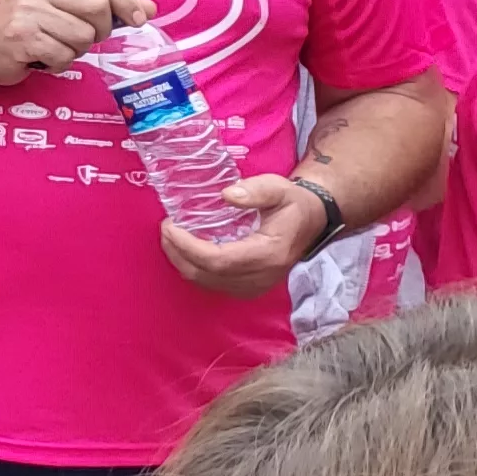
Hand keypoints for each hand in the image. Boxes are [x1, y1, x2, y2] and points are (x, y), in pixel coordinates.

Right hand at [0, 0, 146, 87]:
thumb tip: (148, 8)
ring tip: (54, 48)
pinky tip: (42, 59)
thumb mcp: (59, 7)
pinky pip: (63, 55)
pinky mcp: (21, 39)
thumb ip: (102, 5)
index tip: (137, 20)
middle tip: (83, 38)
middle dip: (100, 29)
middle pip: (96, 7)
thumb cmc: (21, 27)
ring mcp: (26, 13)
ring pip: (82, 36)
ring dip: (75, 50)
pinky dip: (58, 64)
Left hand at [161, 172, 327, 297]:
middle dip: (178, 252)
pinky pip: (212, 283)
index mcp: (269, 253)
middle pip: (206, 274)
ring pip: (205, 282)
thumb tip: (227, 195)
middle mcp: (261, 276)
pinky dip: (193, 267)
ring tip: (171, 235)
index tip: (170, 226)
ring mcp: (255, 286)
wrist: (310, 221)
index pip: (219, 260)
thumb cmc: (292, 203)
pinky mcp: (248, 287)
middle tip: (165, 228)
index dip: (188, 247)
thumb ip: (255, 191)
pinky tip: (186, 248)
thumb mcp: (278, 188)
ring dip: (182, 261)